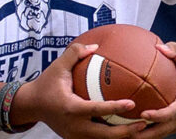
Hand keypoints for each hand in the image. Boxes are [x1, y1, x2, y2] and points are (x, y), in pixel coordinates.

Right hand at [15, 42, 143, 137]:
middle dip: (126, 132)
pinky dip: (111, 137)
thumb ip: (75, 53)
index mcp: (71, 108)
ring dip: (121, 137)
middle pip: (105, 135)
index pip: (96, 110)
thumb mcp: (57, 66)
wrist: (31, 106)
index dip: (115, 107)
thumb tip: (95, 46)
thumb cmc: (45, 84)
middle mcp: (74, 126)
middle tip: (144, 123)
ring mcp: (75, 136)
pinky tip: (126, 131)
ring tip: (140, 130)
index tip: (132, 103)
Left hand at [133, 42, 175, 138]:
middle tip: (126, 130)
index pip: (173, 112)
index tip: (143, 114)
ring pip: (159, 134)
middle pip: (164, 130)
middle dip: (145, 133)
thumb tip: (159, 48)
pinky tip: (126, 129)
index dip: (158, 115)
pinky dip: (144, 132)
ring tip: (123, 133)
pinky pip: (158, 131)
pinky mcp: (174, 124)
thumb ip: (174, 50)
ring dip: (142, 135)